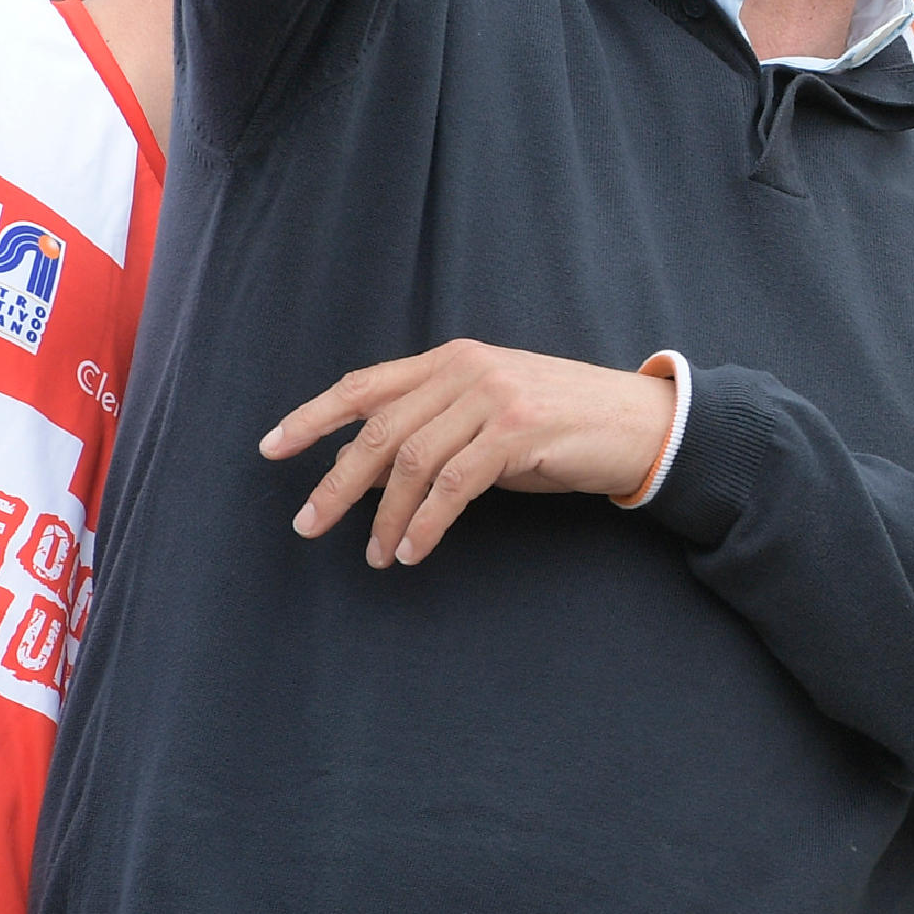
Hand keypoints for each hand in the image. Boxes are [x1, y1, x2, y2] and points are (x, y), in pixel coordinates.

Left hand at [267, 341, 677, 568]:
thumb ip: (433, 432)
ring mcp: (494, 396)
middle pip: (379, 430)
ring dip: (384, 516)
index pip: (365, 385)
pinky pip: (454, 485)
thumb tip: (362, 470)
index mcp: (453, 359)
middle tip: (310, 524)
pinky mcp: (519, 431)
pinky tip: (414, 549)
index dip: (314, 416)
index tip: (272, 448)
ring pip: (412, 461)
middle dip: (338, 484)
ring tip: (375, 553)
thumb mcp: (489, 418)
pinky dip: (427, 523)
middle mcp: (467, 369)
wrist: (642, 424)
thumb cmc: (564, 427)